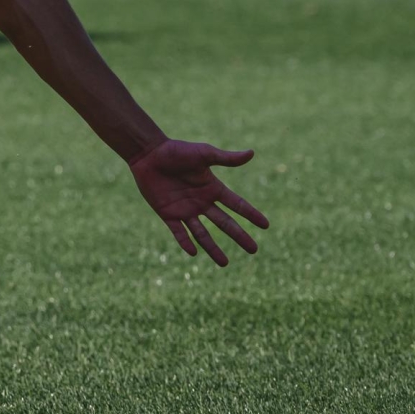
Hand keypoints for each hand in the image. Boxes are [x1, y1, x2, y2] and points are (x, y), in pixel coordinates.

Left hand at [127, 139, 268, 265]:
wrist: (148, 153)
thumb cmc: (176, 150)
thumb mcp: (203, 154)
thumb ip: (226, 158)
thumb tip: (252, 153)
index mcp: (212, 188)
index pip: (237, 205)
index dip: (251, 214)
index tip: (266, 225)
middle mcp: (201, 202)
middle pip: (224, 223)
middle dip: (239, 236)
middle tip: (254, 250)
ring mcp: (185, 209)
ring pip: (202, 234)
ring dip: (213, 248)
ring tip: (224, 263)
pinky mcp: (167, 214)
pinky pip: (179, 232)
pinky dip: (185, 242)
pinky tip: (194, 252)